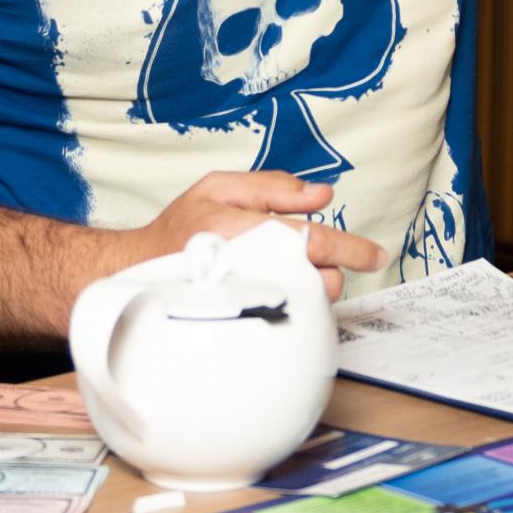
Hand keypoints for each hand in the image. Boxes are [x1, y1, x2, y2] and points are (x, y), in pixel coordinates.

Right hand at [126, 170, 385, 300]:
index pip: (311, 240)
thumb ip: (273, 187)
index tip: (376, 256)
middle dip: (327, 269)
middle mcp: (249, 269)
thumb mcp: (218, 187)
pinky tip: (274, 294)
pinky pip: (288, 318)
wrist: (136, 272)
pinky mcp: (243, 325)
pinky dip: (294, 305)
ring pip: (307, 302)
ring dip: (310, 289)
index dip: (349, 248)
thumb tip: (322, 194)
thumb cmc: (179, 228)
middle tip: (306, 259)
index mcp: (244, 230)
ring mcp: (247, 303)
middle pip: (317, 278)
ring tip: (282, 275)